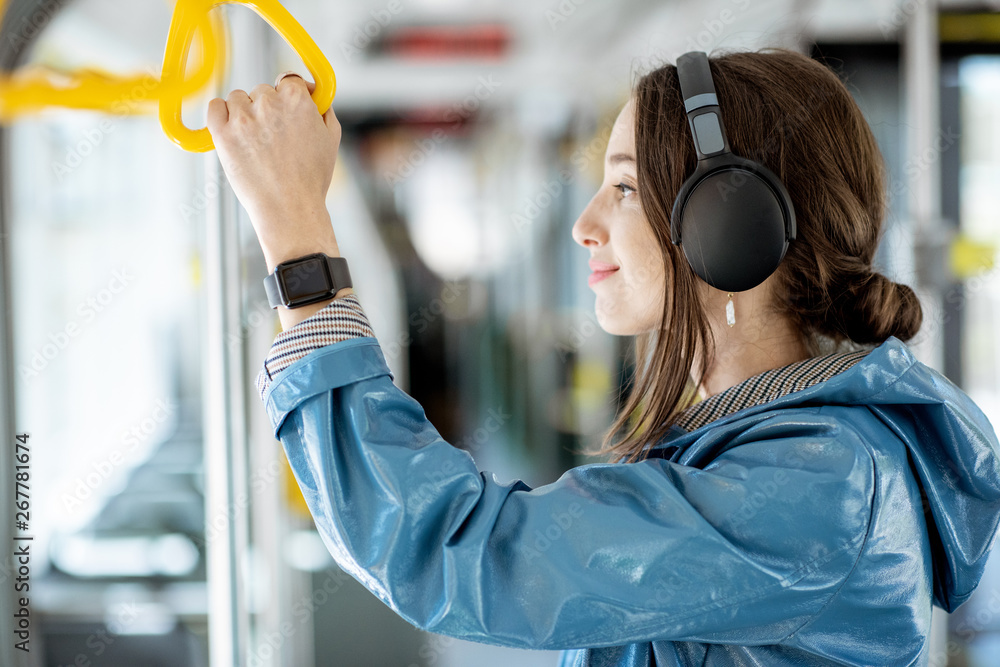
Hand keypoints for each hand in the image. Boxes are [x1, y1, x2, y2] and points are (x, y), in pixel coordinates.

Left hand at [206, 73, 341, 260]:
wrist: (290, 209)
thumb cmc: (311, 180)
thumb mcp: (331, 139)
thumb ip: (323, 109)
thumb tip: (314, 94)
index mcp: (297, 100)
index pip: (288, 80)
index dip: (289, 94)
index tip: (286, 106)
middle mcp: (269, 103)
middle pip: (262, 91)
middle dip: (268, 109)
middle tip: (274, 137)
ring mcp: (243, 117)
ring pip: (238, 99)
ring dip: (244, 113)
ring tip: (256, 142)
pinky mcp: (223, 133)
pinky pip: (214, 107)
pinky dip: (221, 115)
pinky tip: (233, 130)